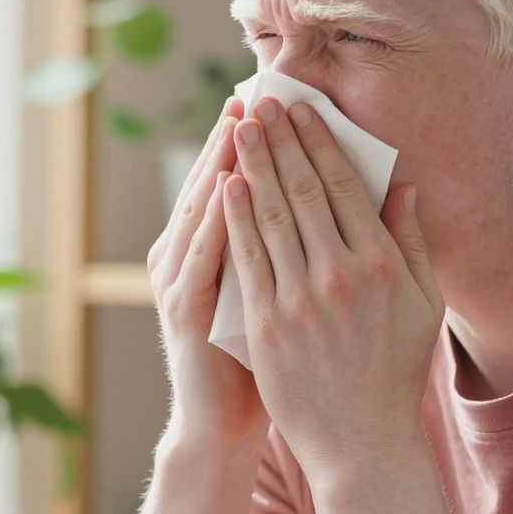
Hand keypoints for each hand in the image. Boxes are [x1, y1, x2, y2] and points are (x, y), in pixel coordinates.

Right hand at [148, 97, 268, 446]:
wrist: (223, 422)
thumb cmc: (263, 361)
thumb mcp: (278, 296)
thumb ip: (295, 247)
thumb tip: (331, 198)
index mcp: (215, 250)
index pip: (238, 182)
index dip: (260, 143)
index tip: (283, 100)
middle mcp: (189, 255)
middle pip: (216, 183)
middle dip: (238, 138)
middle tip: (256, 91)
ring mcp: (181, 279)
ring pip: (203, 208)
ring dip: (221, 162)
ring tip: (241, 121)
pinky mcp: (183, 307)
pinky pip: (201, 253)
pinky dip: (214, 217)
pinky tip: (230, 185)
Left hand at [225, 98, 443, 487]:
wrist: (360, 442)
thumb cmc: (394, 372)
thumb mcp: (423, 305)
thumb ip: (411, 242)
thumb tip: (402, 186)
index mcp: (380, 265)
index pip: (342, 187)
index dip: (318, 142)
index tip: (301, 109)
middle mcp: (339, 276)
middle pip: (301, 192)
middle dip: (279, 140)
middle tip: (261, 101)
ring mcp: (299, 301)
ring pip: (269, 218)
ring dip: (252, 166)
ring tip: (239, 129)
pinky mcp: (267, 325)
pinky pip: (247, 259)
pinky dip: (235, 218)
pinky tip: (227, 185)